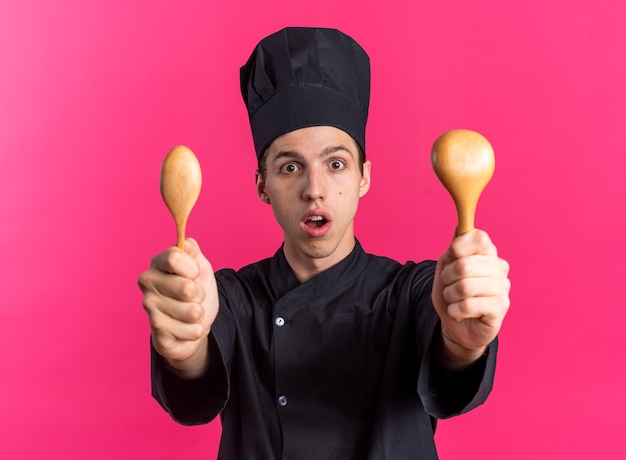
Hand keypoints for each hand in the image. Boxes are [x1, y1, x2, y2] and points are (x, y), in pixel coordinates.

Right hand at [138, 238, 217, 377]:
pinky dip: (196, 330)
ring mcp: (149, 306)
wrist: (191, 324)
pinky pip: (192, 330)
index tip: (194, 274)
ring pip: (193, 312)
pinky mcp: (156, 330)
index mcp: (158, 263)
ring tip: (190, 312)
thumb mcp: (200, 269)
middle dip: (200, 294)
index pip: (174, 258)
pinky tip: (185, 327)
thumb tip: (187, 243)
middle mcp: (147, 282)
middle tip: (192, 296)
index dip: (193, 268)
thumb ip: (193, 253)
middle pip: (187, 288)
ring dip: (199, 314)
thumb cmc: (195, 294)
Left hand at [431, 229, 510, 361]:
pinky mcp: (501, 307)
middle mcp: (499, 267)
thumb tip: (461, 226)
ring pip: (464, 287)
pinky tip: (459, 312)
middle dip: (446, 277)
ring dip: (450, 295)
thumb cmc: (453, 292)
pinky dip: (455, 310)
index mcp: (487, 252)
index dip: (459, 247)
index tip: (451, 257)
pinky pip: (468, 305)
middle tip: (448, 285)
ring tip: (454, 299)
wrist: (456, 324)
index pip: (479, 237)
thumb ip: (454, 247)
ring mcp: (503, 287)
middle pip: (464, 265)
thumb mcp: (446, 266)